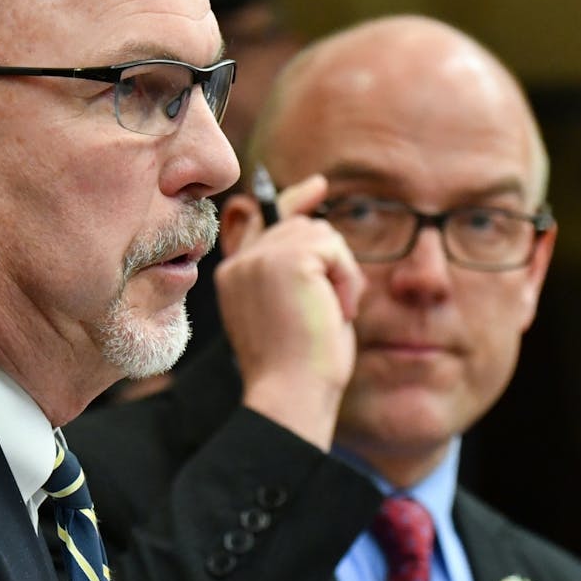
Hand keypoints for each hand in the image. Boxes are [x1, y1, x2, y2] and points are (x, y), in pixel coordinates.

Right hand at [214, 174, 365, 450]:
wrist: (290, 393)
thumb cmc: (299, 367)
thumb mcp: (295, 310)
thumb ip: (299, 269)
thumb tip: (319, 223)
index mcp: (235, 277)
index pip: (264, 222)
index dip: (294, 202)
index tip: (318, 187)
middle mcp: (240, 263)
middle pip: (301, 225)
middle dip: (330, 259)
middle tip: (335, 306)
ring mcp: (259, 259)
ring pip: (319, 232)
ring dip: (339, 271)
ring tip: (333, 311)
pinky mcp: (285, 260)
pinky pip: (332, 246)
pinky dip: (345, 277)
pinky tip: (338, 308)